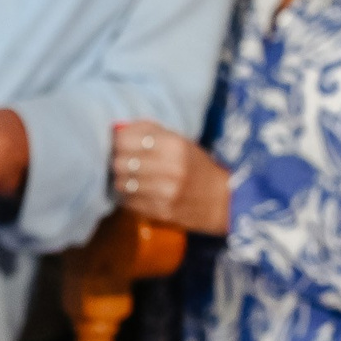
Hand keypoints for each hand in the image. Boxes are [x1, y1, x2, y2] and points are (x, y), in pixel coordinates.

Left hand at [111, 120, 229, 233]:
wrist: (223, 200)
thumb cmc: (197, 166)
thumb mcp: (181, 142)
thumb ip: (150, 133)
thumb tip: (117, 129)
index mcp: (174, 144)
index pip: (125, 140)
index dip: (117, 142)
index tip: (119, 144)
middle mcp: (169, 167)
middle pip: (119, 162)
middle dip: (117, 162)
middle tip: (122, 163)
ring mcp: (165, 192)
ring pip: (121, 183)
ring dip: (122, 180)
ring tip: (130, 178)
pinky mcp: (161, 211)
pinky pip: (129, 202)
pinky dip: (129, 197)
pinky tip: (138, 193)